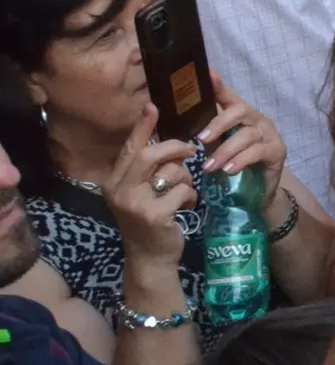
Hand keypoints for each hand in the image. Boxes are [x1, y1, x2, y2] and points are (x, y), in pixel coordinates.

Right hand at [105, 105, 194, 267]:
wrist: (149, 258)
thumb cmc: (149, 219)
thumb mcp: (142, 191)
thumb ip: (148, 168)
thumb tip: (168, 139)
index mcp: (113, 181)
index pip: (130, 148)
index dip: (142, 127)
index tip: (153, 106)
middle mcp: (118, 191)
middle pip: (149, 155)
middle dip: (175, 148)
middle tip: (191, 150)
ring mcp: (134, 204)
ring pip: (171, 172)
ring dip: (185, 180)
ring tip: (183, 193)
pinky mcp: (154, 215)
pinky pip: (182, 191)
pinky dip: (190, 197)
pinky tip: (185, 208)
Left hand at [198, 72, 287, 200]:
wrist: (257, 191)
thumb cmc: (234, 165)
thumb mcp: (217, 147)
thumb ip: (205, 134)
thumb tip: (179, 123)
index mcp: (240, 116)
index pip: (229, 97)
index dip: (219, 86)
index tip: (208, 74)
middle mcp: (256, 120)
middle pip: (239, 110)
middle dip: (218, 124)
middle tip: (201, 140)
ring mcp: (269, 134)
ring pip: (246, 134)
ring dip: (225, 151)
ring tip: (209, 167)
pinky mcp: (277, 150)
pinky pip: (257, 151)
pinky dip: (241, 160)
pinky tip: (228, 171)